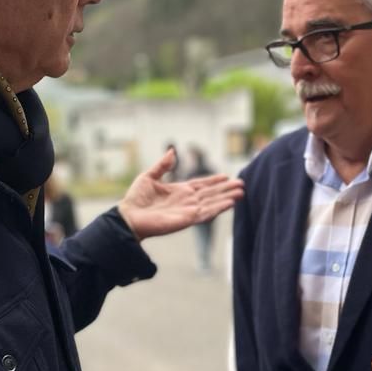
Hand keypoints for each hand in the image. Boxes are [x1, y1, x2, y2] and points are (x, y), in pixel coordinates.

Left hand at [118, 148, 243, 240]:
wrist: (129, 216)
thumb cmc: (136, 199)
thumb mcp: (149, 176)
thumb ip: (162, 165)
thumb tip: (173, 151)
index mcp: (179, 190)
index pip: (201, 184)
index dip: (214, 181)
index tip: (227, 176)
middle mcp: (186, 201)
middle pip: (211, 193)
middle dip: (226, 189)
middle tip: (241, 184)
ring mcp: (188, 210)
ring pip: (213, 202)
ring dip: (227, 198)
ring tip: (241, 193)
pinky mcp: (188, 219)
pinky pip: (207, 213)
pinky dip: (219, 208)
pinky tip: (230, 203)